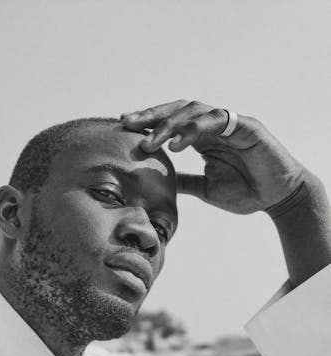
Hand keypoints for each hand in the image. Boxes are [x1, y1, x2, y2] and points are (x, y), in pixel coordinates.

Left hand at [121, 100, 303, 214]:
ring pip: (194, 110)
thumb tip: (159, 181)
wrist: (278, 198)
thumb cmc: (246, 192)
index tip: (124, 129)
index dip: (149, 123)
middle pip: (178, 109)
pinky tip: (177, 144)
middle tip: (128, 124)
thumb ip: (184, 181)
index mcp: (204, 138)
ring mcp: (230, 123)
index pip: (172, 122)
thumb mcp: (205, 188)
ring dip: (169, 124)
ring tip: (149, 142)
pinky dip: (195, 129)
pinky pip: (218, 120)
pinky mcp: (247, 126)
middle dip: (151, 115)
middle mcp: (214, 126)